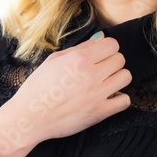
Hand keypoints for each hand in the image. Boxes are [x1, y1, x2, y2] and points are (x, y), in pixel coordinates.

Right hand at [0, 34, 131, 156]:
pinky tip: (108, 98)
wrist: (30, 117)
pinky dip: (119, 99)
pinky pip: (124, 101)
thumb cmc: (38, 88)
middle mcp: (91, 75)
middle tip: (101, 70)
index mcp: (79, 59)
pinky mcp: (100, 113)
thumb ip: (80, 48)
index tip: (101, 55)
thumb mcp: (54, 60)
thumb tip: (100, 39)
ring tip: (105, 83)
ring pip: (126, 77)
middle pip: (120, 59)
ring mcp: (97, 95)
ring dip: (117, 79)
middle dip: (112, 62)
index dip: (107, 49)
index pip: (112, 44)